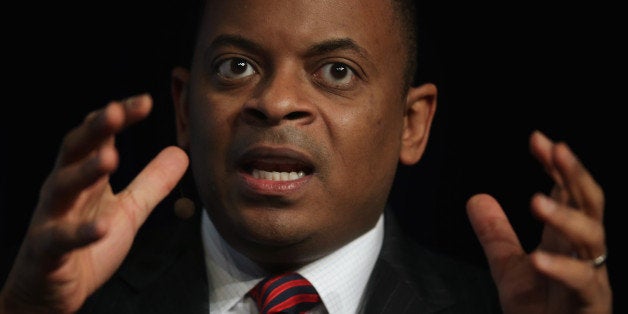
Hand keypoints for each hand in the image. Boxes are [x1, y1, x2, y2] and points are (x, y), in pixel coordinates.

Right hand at [0, 94, 188, 312]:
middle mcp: (65, 190)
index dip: (118, 117)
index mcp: (86, 178)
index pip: (99, 137)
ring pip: (62, 187)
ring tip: (111, 157)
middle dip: (94, 129)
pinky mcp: (48, 251)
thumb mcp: (130, 210)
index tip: (145, 101)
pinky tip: (102, 226)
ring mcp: (52, 218)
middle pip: (74, 151)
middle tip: (116, 111)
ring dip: (85, 171)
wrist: (53, 289)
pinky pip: (62, 239)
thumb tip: (180, 153)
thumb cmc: (88, 245)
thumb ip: (152, 182)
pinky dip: (81, 232)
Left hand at [466, 130, 611, 313]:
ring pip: (591, 238)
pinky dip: (561, 268)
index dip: (556, 166)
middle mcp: (584, 252)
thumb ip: (496, 234)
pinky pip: (581, 282)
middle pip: (589, 205)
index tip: (537, 140)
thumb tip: (475, 198)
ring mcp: (592, 277)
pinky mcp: (591, 304)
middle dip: (575, 174)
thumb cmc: (539, 312)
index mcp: (566, 239)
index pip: (568, 193)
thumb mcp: (509, 267)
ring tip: (535, 200)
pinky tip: (538, 258)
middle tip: (556, 148)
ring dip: (565, 216)